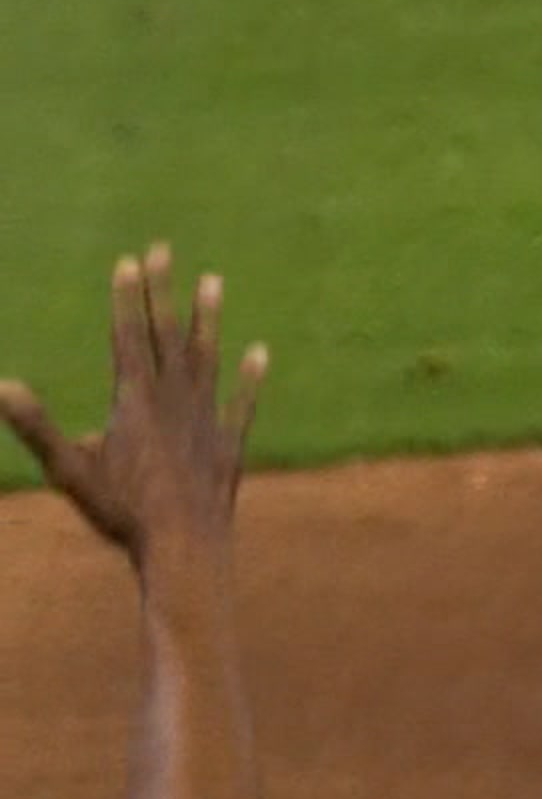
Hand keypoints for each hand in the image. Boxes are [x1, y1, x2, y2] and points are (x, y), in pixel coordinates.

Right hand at [1, 244, 265, 569]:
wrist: (184, 548)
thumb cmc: (122, 514)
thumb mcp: (69, 471)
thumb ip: (37, 427)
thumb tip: (2, 386)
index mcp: (134, 402)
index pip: (128, 337)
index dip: (127, 298)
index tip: (129, 261)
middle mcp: (175, 401)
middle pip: (167, 335)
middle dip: (162, 291)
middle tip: (165, 249)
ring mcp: (206, 420)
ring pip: (207, 358)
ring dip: (209, 319)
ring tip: (213, 281)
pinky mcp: (230, 444)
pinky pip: (242, 404)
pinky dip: (250, 378)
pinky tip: (260, 352)